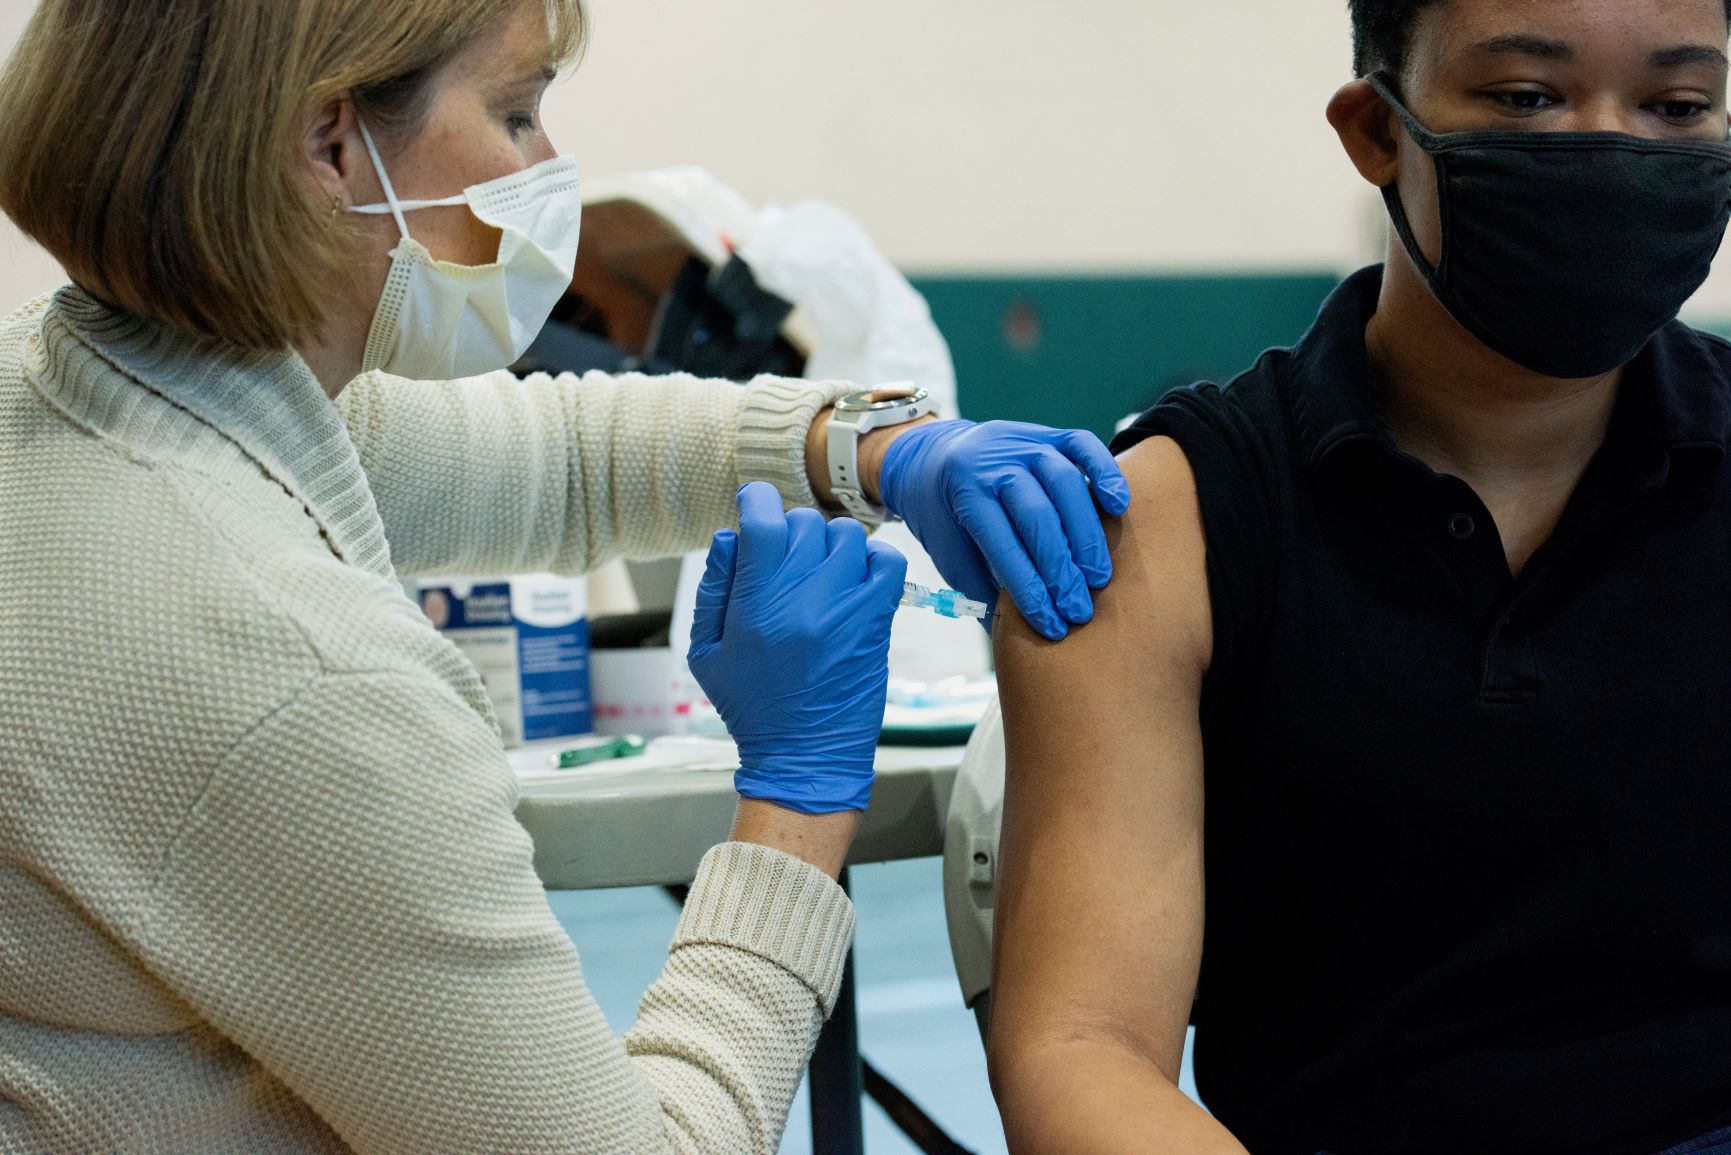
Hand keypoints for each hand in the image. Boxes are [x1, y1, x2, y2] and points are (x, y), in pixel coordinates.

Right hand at [688, 482, 907, 813]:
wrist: (806, 757)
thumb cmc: (752, 706)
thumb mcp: (707, 651)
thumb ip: (714, 588)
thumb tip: (729, 535)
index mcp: (756, 605)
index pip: (765, 523)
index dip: (757, 501)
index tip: (756, 504)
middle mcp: (803, 600)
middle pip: (805, 523)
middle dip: (791, 531)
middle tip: (786, 556)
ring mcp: (845, 609)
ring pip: (847, 536)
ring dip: (831, 545)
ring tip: (820, 571)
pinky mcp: (876, 622)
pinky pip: (888, 563)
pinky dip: (873, 560)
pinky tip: (854, 579)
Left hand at [877, 420, 1131, 639]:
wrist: (933, 455)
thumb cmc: (945, 515)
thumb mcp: (951, 551)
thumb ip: (981, 587)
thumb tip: (1012, 642)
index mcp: (964, 490)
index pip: (1002, 543)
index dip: (1028, 588)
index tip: (1051, 624)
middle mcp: (995, 461)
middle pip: (1037, 515)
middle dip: (1061, 569)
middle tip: (1079, 609)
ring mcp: (1024, 441)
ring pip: (1065, 482)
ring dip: (1086, 534)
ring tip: (1099, 577)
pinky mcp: (1049, 433)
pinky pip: (1083, 445)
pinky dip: (1105, 472)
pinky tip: (1118, 506)